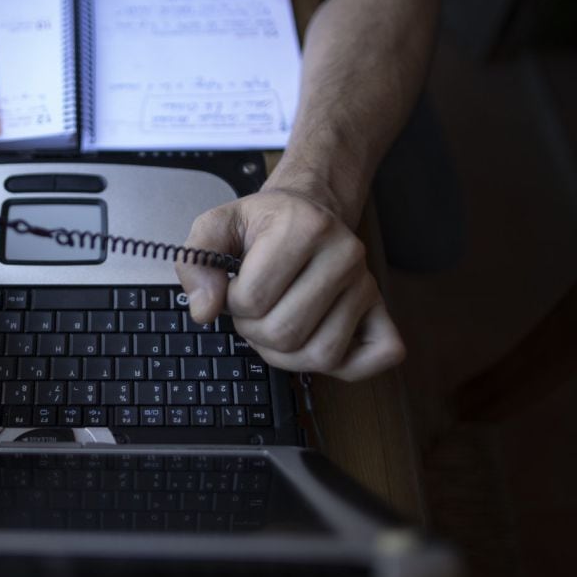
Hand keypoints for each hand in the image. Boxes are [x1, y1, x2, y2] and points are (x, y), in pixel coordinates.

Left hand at [176, 189, 404, 380]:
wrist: (306, 212)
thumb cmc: (263, 224)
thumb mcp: (217, 226)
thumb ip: (196, 263)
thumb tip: (204, 310)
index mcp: (305, 227)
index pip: (253, 300)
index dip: (231, 304)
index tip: (235, 287)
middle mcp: (345, 254)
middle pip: (286, 334)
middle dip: (255, 331)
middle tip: (254, 308)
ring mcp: (367, 284)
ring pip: (322, 355)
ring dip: (286, 353)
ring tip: (276, 322)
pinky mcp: (381, 310)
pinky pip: (375, 358)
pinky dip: (344, 365)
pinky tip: (315, 340)